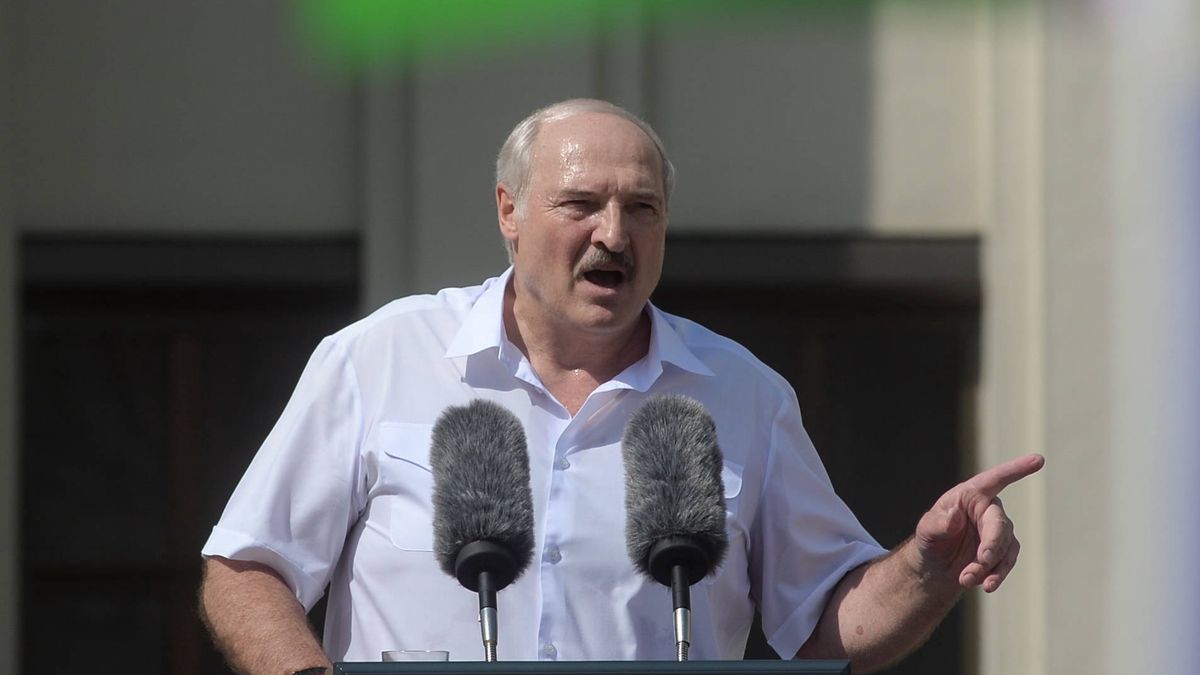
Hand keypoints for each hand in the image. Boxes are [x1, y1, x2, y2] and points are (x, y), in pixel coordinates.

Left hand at [910, 454, 1044, 592]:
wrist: (936, 566)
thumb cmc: (931, 538)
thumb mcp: (927, 529)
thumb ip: (938, 522)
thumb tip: (954, 516)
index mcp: (971, 494)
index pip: (996, 479)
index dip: (1017, 469)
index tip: (1038, 459)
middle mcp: (989, 509)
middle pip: (999, 524)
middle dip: (991, 546)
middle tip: (981, 561)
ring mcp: (999, 531)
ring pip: (1004, 548)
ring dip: (988, 566)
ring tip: (966, 579)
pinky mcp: (1003, 551)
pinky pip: (1006, 562)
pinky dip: (996, 575)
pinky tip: (986, 585)